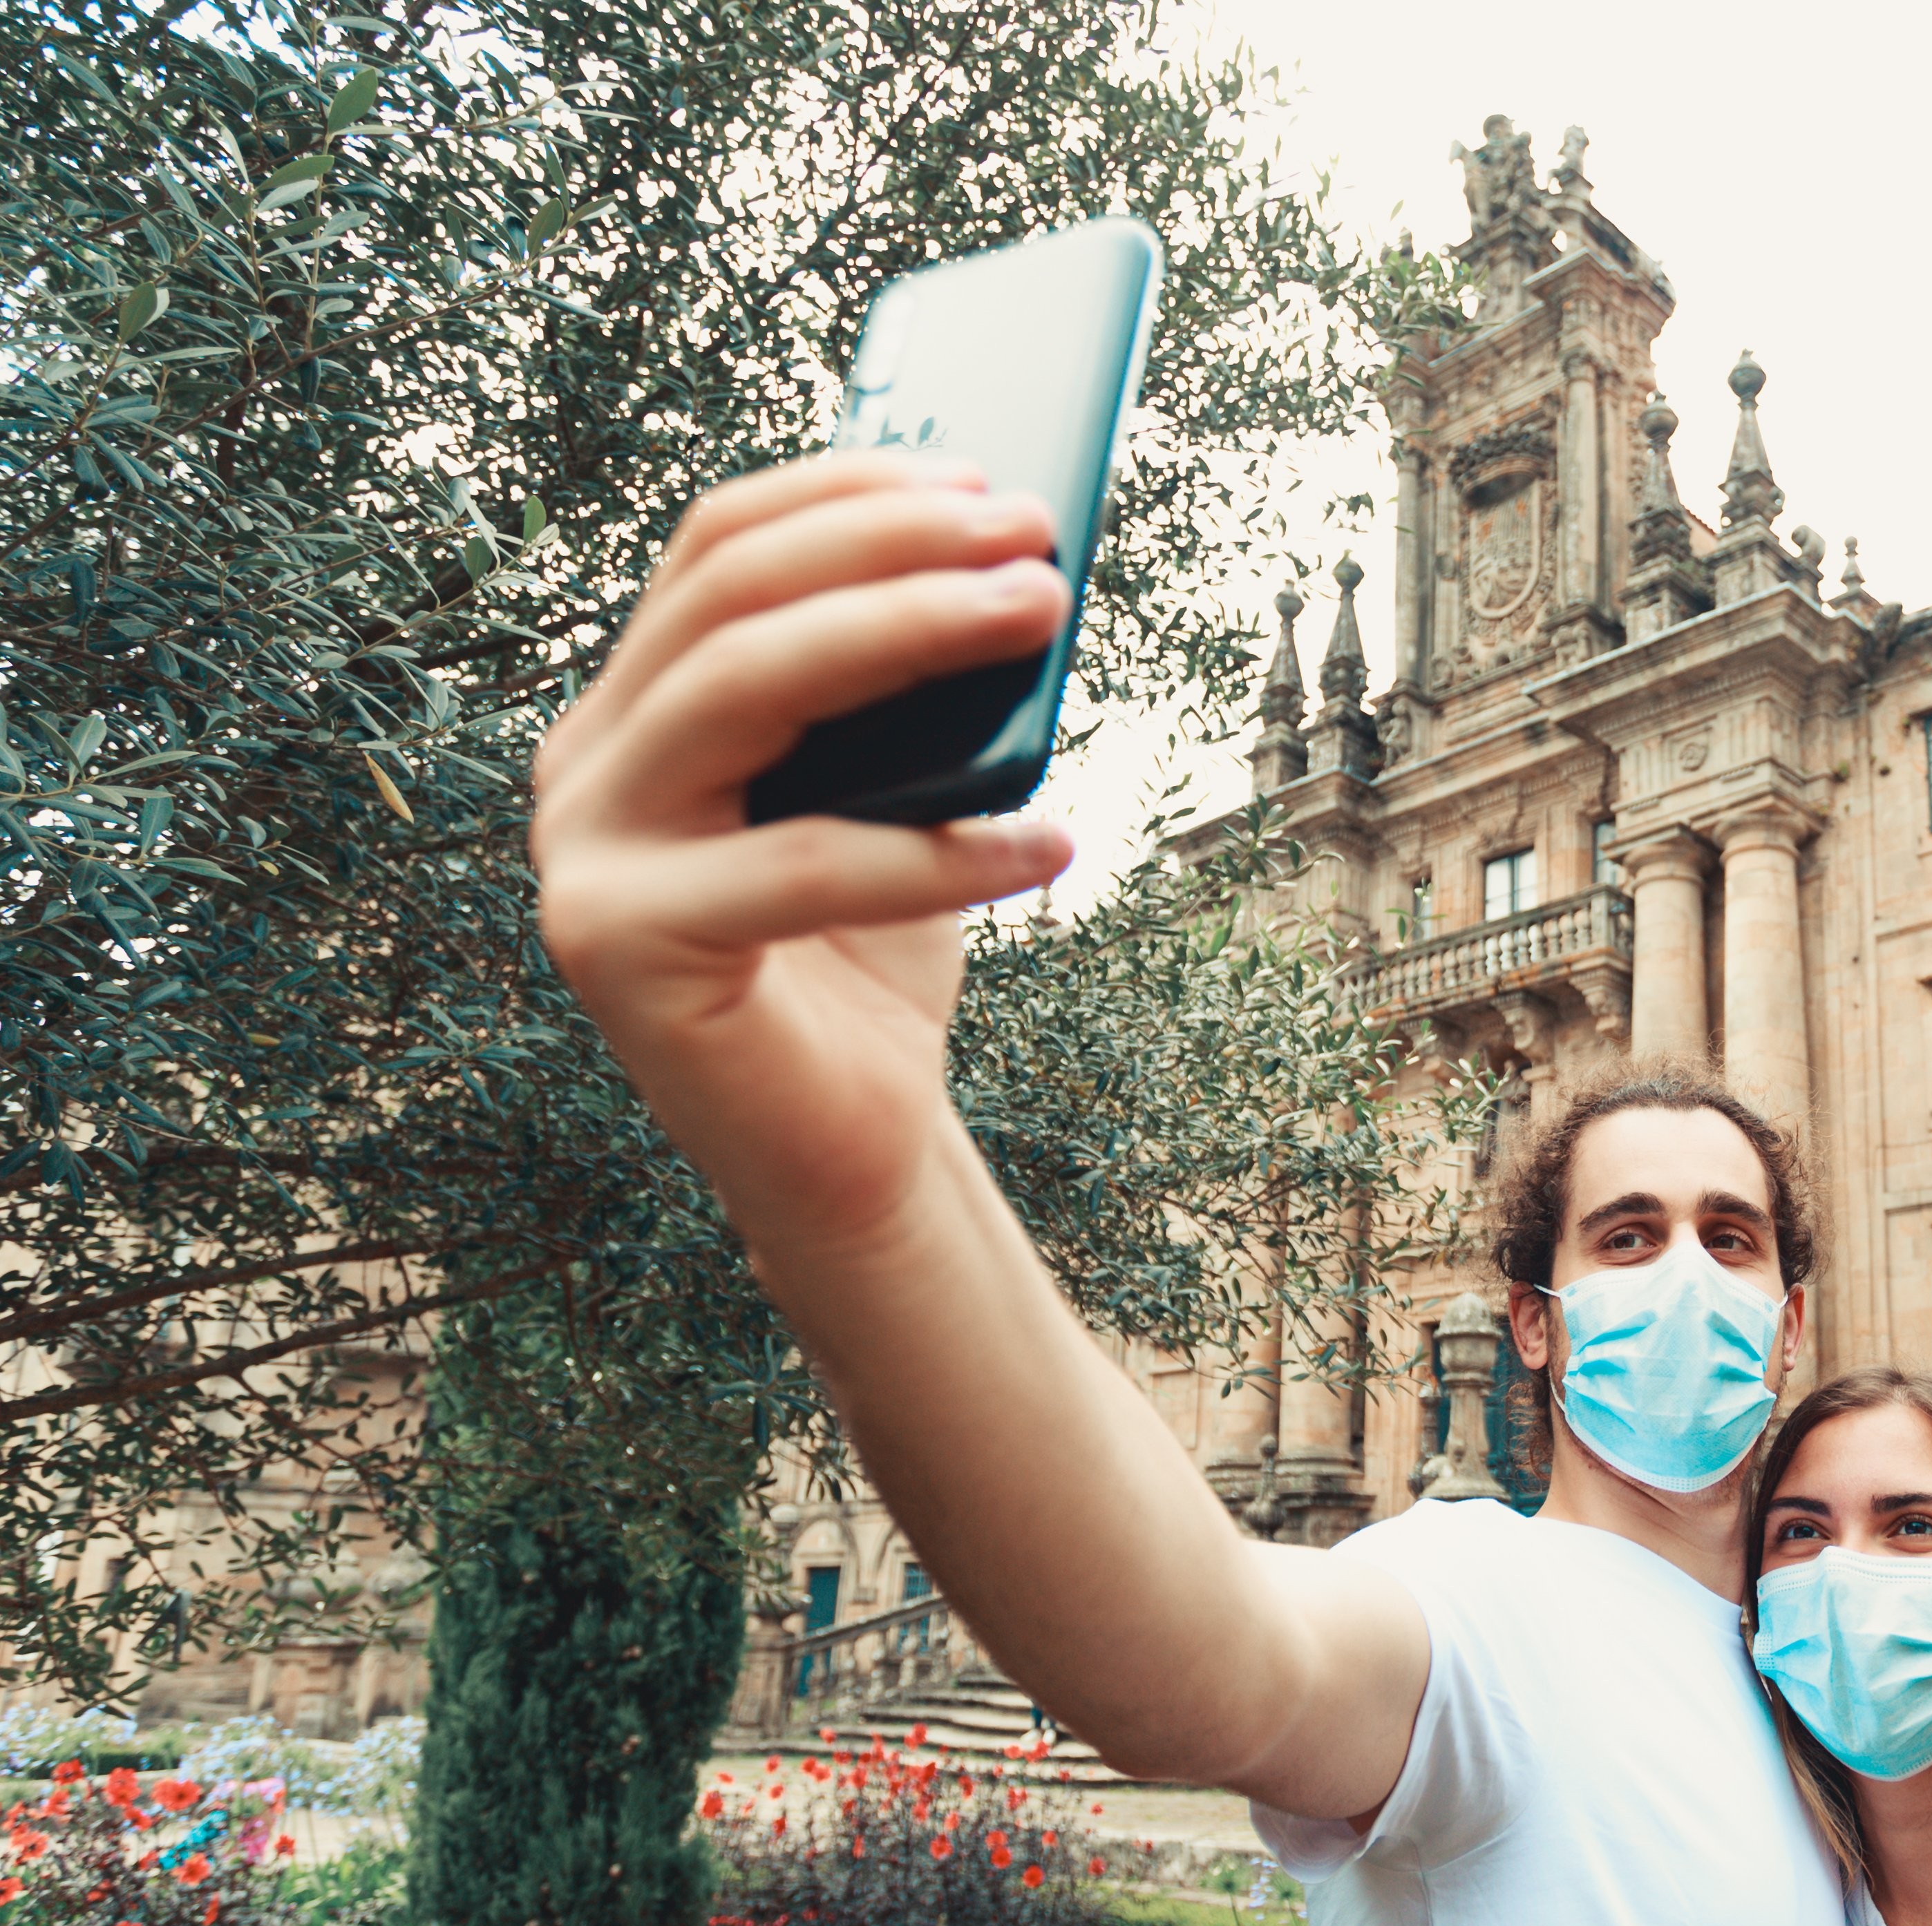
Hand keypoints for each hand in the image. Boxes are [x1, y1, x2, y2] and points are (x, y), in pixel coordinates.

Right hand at [531, 451, 1073, 1259]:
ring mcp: (583, 853)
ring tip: (1043, 618)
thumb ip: (909, 693)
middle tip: (1035, 539)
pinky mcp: (620, 947)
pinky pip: (800, 864)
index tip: (986, 475)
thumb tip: (1009, 559)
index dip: (851, 490)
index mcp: (637, 711)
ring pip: (743, 686)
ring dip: (908, 632)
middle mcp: (584, 766)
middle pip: (729, 597)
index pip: (720, 546)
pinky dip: (941, 849)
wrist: (850, 1145)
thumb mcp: (897, 794)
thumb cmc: (877, 960)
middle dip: (894, 545)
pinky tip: (1049, 841)